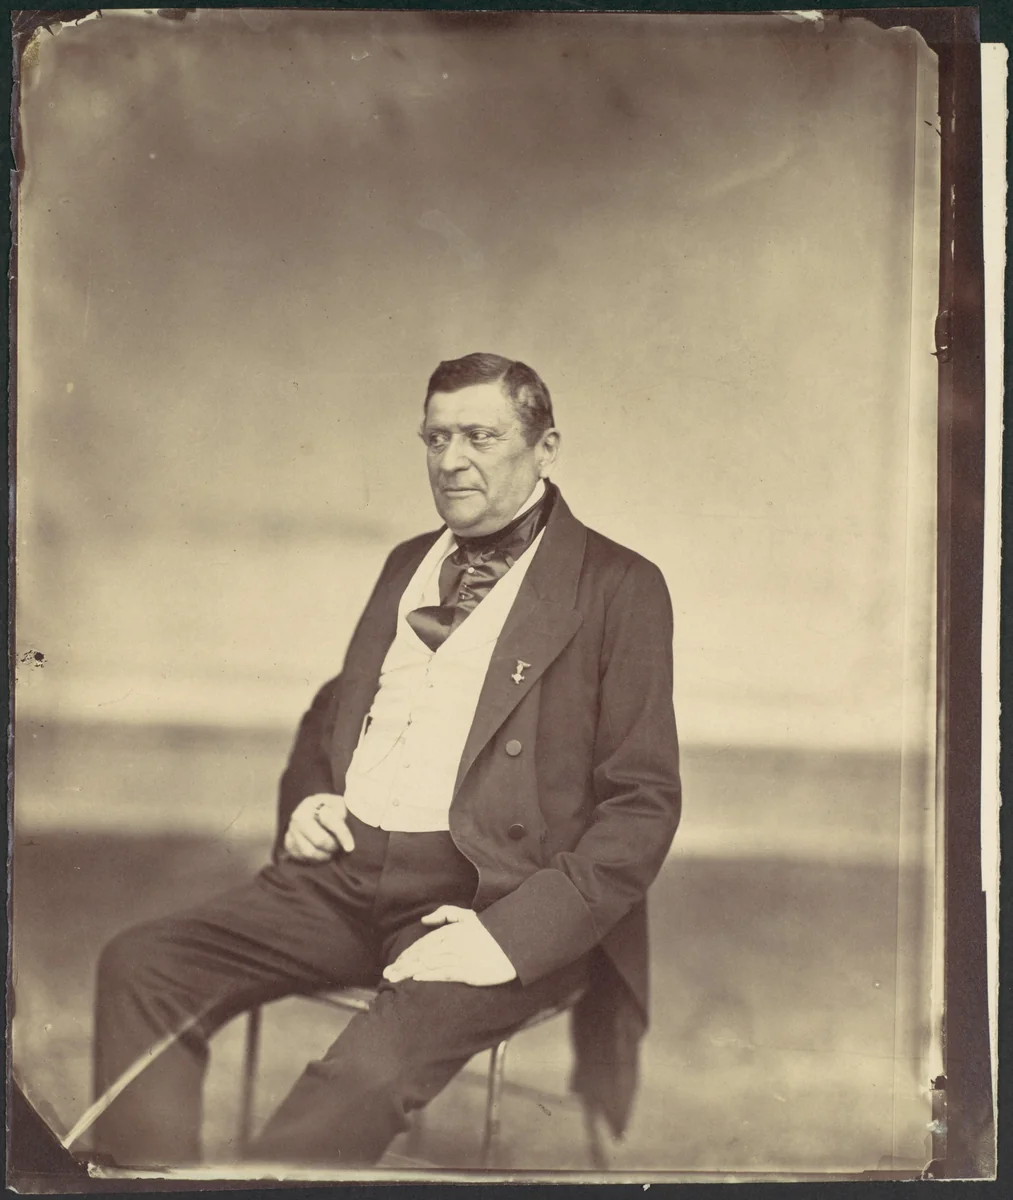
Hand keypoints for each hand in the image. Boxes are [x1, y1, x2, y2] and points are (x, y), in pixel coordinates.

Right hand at [283, 793, 354, 861]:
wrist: (314, 811)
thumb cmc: (330, 807)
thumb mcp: (339, 804)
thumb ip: (340, 813)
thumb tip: (338, 825)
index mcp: (310, 804)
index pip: (330, 822)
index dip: (343, 835)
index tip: (350, 847)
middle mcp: (297, 818)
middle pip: (320, 840)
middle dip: (333, 846)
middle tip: (339, 846)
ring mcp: (291, 831)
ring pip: (310, 853)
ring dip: (325, 855)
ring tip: (331, 849)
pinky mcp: (289, 844)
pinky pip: (302, 858)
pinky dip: (315, 859)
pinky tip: (321, 852)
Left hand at [382, 906, 517, 985]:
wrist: (513, 944)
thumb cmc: (489, 931)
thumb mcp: (467, 916)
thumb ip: (445, 913)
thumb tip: (425, 919)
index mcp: (450, 931)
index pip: (422, 944)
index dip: (406, 955)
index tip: (394, 964)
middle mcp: (452, 944)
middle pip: (421, 955)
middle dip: (402, 965)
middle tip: (387, 974)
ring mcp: (459, 958)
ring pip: (429, 964)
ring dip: (410, 971)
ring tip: (395, 979)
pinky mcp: (468, 971)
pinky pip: (445, 973)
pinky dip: (430, 975)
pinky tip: (417, 977)